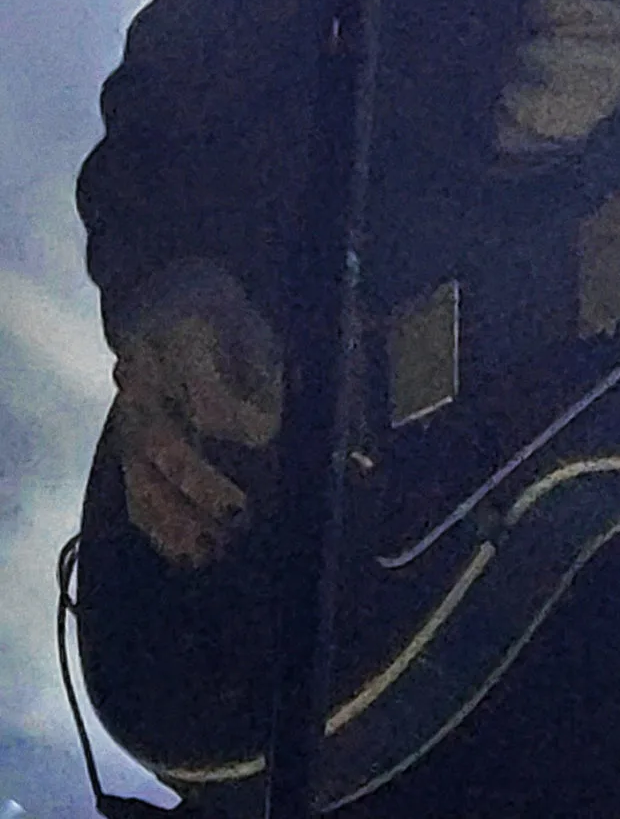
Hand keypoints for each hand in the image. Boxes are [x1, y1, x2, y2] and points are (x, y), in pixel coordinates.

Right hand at [109, 260, 281, 567]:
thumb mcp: (250, 323)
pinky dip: (157, 526)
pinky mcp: (123, 440)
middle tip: (241, 511)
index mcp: (179, 342)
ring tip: (215, 547)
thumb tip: (270, 432)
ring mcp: (127, 414)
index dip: (238, 422)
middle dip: (200, 485)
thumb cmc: (220, 314)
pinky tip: (188, 552)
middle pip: (162, 443)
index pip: (202, 393)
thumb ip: (263, 373)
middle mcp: (143, 381)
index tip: (270, 435)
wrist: (157, 293)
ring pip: (140, 474)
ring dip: (176, 518)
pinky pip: (132, 488)